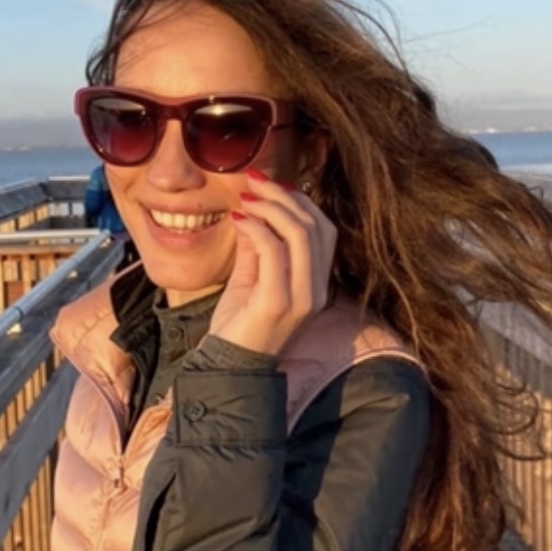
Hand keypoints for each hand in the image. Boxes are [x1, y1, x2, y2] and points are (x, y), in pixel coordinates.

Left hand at [208, 171, 337, 356]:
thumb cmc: (239, 326)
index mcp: (316, 285)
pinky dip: (255, 228)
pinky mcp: (278, 302)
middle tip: (255, 181)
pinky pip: (273, 250)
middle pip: (315, 226)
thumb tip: (251, 211)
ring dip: (271, 207)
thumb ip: (257, 248)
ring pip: (300, 234)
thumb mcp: (251, 278)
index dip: (300, 201)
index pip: (323, 230)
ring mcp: (301, 298)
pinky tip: (238, 221)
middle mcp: (316, 291)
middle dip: (285, 196)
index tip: (270, 185)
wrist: (228, 369)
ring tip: (245, 198)